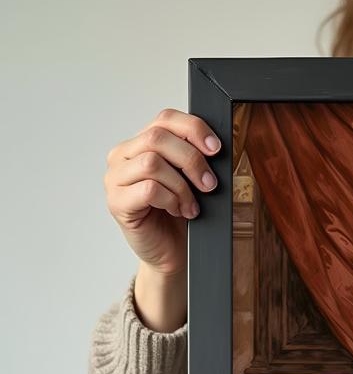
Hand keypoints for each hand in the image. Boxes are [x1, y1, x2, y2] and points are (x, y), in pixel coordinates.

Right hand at [103, 108, 220, 277]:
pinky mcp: (117, 202)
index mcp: (141, 144)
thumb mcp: (191, 181)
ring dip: (181, 186)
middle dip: (192, 160)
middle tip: (209, 185)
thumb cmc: (180, 217)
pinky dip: (171, 200)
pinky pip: (148, 189)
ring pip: (152, 163)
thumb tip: (213, 147)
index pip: (165, 119)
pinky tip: (178, 211)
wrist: (172, 254)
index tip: (216, 149)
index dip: (193, 128)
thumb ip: (194, 159)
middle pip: (158, 137)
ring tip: (191, 205)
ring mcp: (116, 179)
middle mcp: (124, 156)